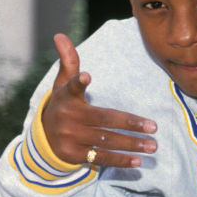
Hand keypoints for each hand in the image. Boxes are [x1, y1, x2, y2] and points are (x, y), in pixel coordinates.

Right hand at [42, 33, 157, 167]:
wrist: (43, 138)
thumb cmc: (62, 104)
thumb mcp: (62, 83)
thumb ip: (68, 61)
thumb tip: (60, 35)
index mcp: (66, 97)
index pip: (72, 87)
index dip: (79, 82)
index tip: (86, 76)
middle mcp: (68, 118)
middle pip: (105, 120)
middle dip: (131, 124)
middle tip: (154, 128)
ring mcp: (71, 138)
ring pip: (106, 141)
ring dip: (131, 145)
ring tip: (152, 146)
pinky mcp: (74, 155)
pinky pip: (101, 158)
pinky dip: (120, 160)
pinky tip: (137, 161)